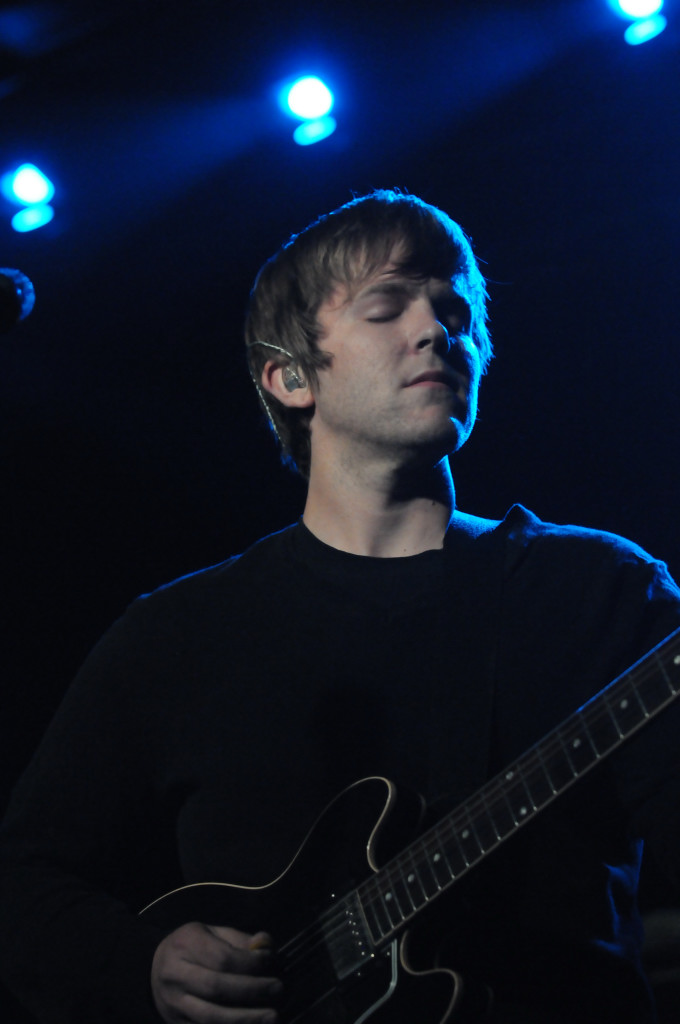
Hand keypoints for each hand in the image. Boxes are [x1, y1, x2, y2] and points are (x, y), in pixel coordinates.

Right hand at [151, 921, 281, 1022]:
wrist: (154, 969)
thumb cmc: (192, 947)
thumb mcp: (212, 932)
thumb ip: (239, 939)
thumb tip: (266, 944)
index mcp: (185, 944)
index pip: (222, 957)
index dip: (251, 963)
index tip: (273, 962)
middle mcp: (175, 974)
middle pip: (216, 987)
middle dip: (252, 990)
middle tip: (278, 989)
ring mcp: (173, 1003)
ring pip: (210, 1017)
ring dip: (245, 1019)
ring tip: (272, 1016)